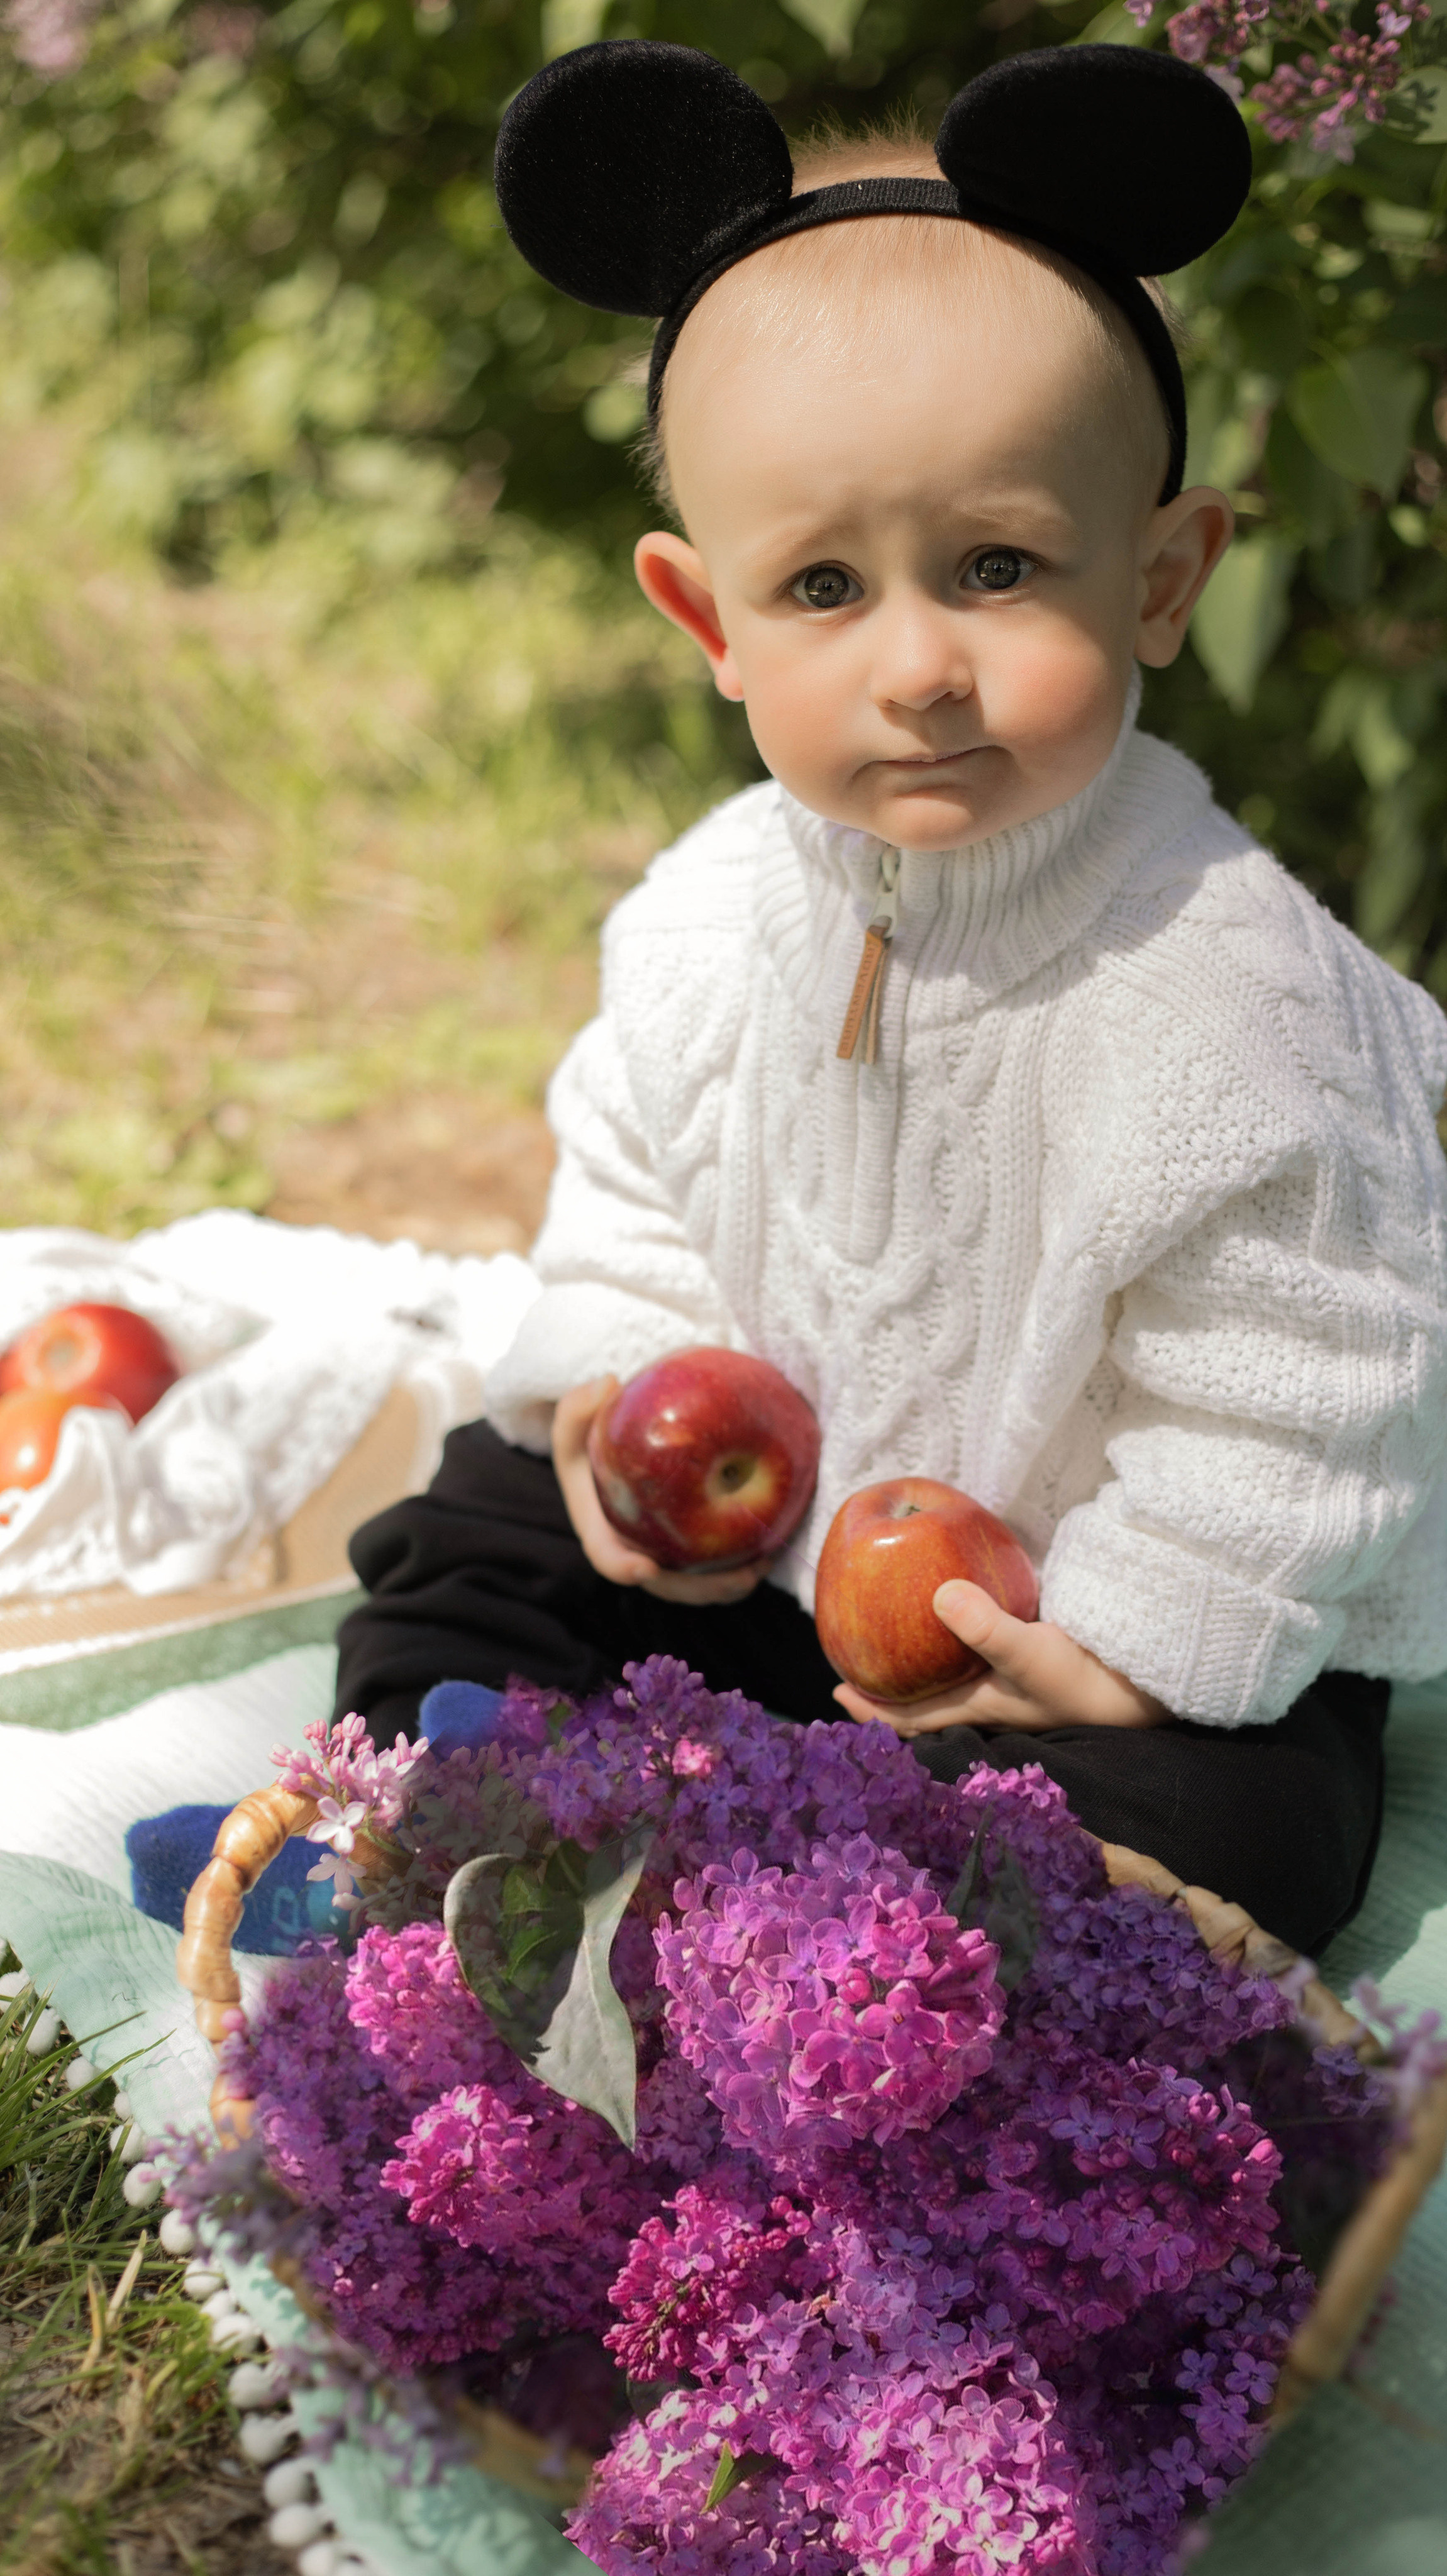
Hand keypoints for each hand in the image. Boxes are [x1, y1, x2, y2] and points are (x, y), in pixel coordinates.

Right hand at [551, 1378, 771, 1605]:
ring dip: (729, 1584)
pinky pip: (714, 1567)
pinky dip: (741, 1565)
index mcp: (601, 1530)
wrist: (618, 1449)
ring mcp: (664, 1553)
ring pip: (695, 1584)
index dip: (622, 1568)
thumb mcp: (575, 1420)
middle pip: (665, 1585)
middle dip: (701, 1590)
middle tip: (740, 1579)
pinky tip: (772, 1547)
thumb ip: (577, 1406)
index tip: (644, 1568)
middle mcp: (634, 1551)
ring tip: (764, 1565)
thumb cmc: (594, 1436)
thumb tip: (608, 1384)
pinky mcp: (689, 1548)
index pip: (606, 1557)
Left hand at [832, 1579, 1169, 1737]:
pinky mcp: (1029, 1662)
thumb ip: (987, 1628)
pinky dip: (957, 1638)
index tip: (836, 1693)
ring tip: (897, 1637)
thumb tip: (940, 1596)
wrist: (1137, 1685)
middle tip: (858, 1661)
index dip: (872, 1710)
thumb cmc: (1082, 1677)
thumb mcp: (1031, 1652)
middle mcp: (986, 1700)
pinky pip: (978, 1652)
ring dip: (921, 1665)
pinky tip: (957, 1608)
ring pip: (951, 1679)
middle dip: (889, 1688)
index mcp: (976, 1707)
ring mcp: (1008, 1684)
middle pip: (925, 1700)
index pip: (911, 1717)